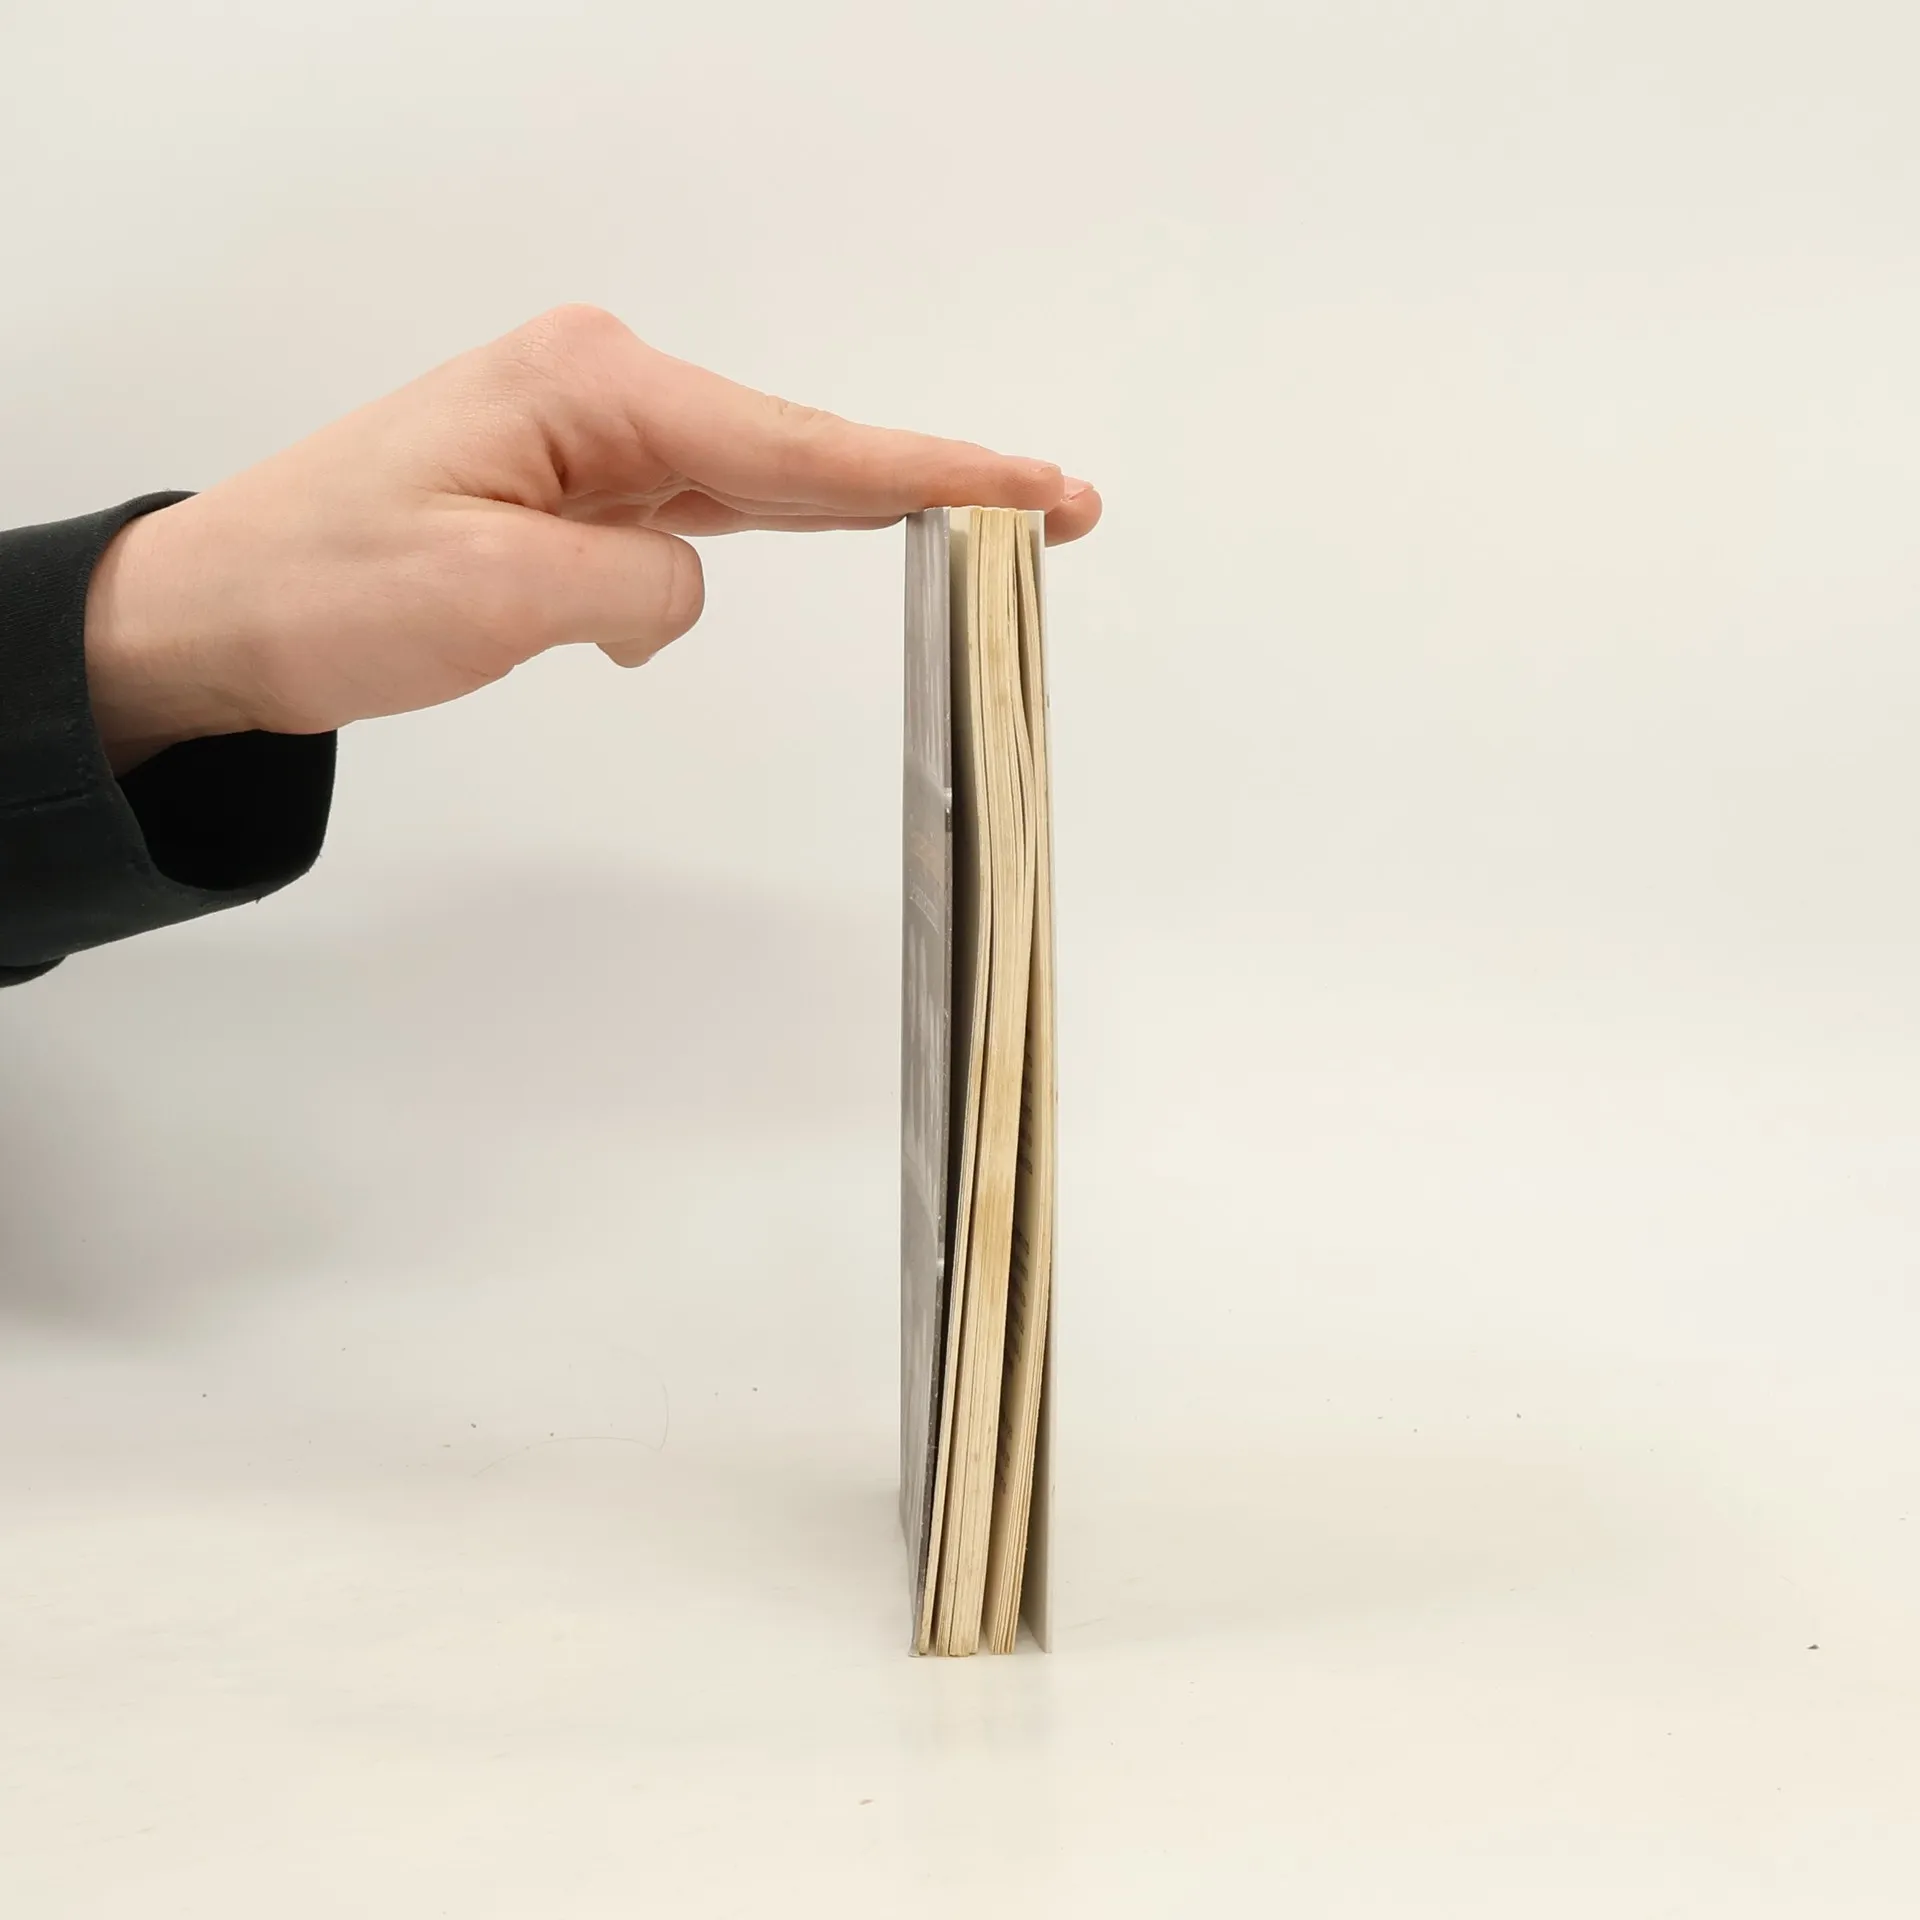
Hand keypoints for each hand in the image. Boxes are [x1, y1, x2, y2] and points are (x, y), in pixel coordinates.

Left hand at [82, 305, 1100, 771]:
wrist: (220, 610)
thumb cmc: (328, 589)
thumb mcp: (497, 597)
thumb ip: (639, 587)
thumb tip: (688, 584)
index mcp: (595, 391)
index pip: (801, 448)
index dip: (936, 478)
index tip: (1041, 489)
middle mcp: (606, 392)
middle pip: (803, 448)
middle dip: (928, 485)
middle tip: (1055, 506)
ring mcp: (592, 434)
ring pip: (759, 481)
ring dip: (852, 511)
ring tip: (975, 525)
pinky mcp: (574, 484)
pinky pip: (696, 514)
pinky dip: (739, 549)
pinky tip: (740, 588)